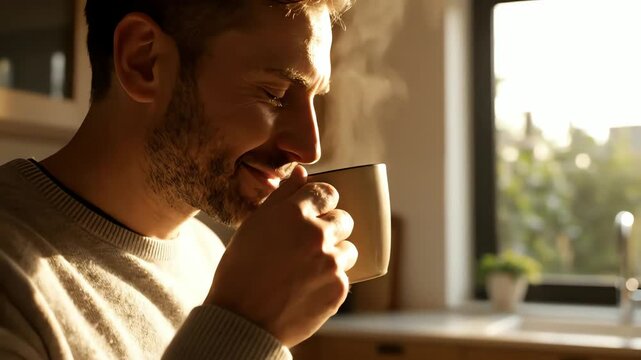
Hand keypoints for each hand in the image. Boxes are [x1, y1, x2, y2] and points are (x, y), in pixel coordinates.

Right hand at [204, 165, 357, 346]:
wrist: (241, 320)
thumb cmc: (241, 269)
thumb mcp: (253, 226)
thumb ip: (281, 196)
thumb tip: (302, 172)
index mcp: (293, 213)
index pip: (327, 193)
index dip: (322, 201)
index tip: (317, 210)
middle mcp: (316, 234)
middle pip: (344, 219)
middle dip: (332, 227)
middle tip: (311, 243)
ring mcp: (330, 263)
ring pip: (349, 249)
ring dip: (335, 255)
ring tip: (309, 269)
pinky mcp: (338, 289)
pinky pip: (345, 276)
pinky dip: (331, 280)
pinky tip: (308, 287)